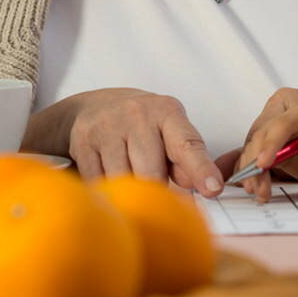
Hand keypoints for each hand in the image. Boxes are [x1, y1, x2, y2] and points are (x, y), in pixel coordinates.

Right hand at [62, 88, 223, 195]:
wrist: (94, 106)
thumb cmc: (142, 125)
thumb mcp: (169, 132)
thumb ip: (186, 160)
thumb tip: (201, 187)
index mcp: (167, 112)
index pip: (188, 144)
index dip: (201, 169)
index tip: (213, 189)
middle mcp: (137, 115)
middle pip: (151, 174)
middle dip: (155, 191)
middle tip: (154, 188)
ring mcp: (108, 127)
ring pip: (123, 182)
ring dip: (128, 191)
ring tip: (128, 175)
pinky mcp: (84, 141)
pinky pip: (99, 182)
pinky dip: (106, 188)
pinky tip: (108, 175)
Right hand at [232, 89, 297, 201]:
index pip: (283, 121)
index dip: (271, 142)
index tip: (264, 164)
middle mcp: (289, 108)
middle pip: (263, 132)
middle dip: (257, 161)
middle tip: (258, 188)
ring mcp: (277, 123)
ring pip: (254, 144)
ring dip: (251, 169)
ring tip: (259, 191)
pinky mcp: (272, 140)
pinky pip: (254, 152)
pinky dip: (251, 170)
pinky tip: (255, 186)